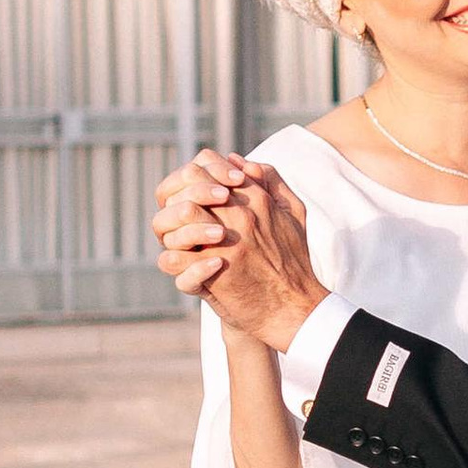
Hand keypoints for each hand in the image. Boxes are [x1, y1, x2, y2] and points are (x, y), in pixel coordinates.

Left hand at [152, 154, 328, 350]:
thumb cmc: (294, 261)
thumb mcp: (292, 212)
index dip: (191, 175)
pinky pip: (172, 258)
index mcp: (255, 198)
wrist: (295, 309)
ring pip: (177, 217)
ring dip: (171, 228)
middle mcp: (239, 216)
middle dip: (176, 198)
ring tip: (179, 241)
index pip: (207, 164)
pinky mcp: (212, 273)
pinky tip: (183, 264)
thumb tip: (237, 159)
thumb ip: (271, 180)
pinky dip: (172, 259)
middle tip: (179, 216)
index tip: (192, 194)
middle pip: (189, 185)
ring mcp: (224, 244)